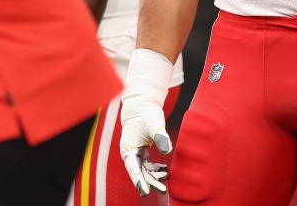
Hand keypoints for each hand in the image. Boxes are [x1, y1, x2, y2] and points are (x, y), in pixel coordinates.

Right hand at [120, 49, 174, 195]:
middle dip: (150, 182)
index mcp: (128, 148)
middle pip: (139, 172)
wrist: (142, 105)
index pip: (133, 169)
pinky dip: (155, 169)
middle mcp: (130, 153)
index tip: (145, 191)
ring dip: (154, 176)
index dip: (139, 181)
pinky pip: (147, 165)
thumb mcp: (154, 123)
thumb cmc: (146, 113)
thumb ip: (160, 136)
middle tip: (162, 190)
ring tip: (166, 178)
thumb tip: (168, 149)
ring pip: (144, 170)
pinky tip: (165, 170)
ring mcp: (135, 153)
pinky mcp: (141, 151)